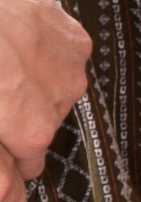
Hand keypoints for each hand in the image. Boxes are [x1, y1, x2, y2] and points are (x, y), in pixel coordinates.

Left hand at [0, 0, 86, 201]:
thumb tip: (5, 167)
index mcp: (33, 128)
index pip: (32, 162)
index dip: (11, 153)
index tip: (0, 139)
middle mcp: (62, 98)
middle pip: (44, 123)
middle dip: (20, 115)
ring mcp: (72, 64)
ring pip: (56, 89)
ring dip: (34, 83)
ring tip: (2, 64)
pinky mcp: (73, 34)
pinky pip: (64, 56)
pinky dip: (44, 54)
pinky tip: (15, 43)